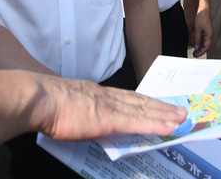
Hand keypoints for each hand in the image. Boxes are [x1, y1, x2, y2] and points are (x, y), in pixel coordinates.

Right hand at [28, 74, 186, 139]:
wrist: (39, 99)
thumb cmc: (45, 105)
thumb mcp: (67, 105)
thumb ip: (80, 111)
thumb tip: (83, 120)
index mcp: (96, 94)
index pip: (126, 97)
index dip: (145, 101)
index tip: (158, 104)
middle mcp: (107, 97)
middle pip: (141, 101)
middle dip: (161, 106)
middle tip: (180, 110)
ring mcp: (110, 106)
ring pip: (144, 110)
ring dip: (165, 114)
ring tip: (181, 117)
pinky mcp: (109, 118)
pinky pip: (138, 122)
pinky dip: (156, 124)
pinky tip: (169, 127)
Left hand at [183, 0, 211, 57]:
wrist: (202, 9)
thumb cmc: (202, 18)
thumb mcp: (197, 29)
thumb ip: (197, 39)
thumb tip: (196, 47)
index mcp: (209, 35)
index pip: (206, 47)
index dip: (201, 52)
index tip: (196, 55)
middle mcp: (209, 35)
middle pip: (205, 45)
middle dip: (200, 50)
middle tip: (194, 55)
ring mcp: (207, 33)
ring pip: (203, 42)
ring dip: (199, 47)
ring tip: (194, 51)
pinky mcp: (204, 30)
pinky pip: (202, 38)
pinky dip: (198, 42)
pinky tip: (194, 44)